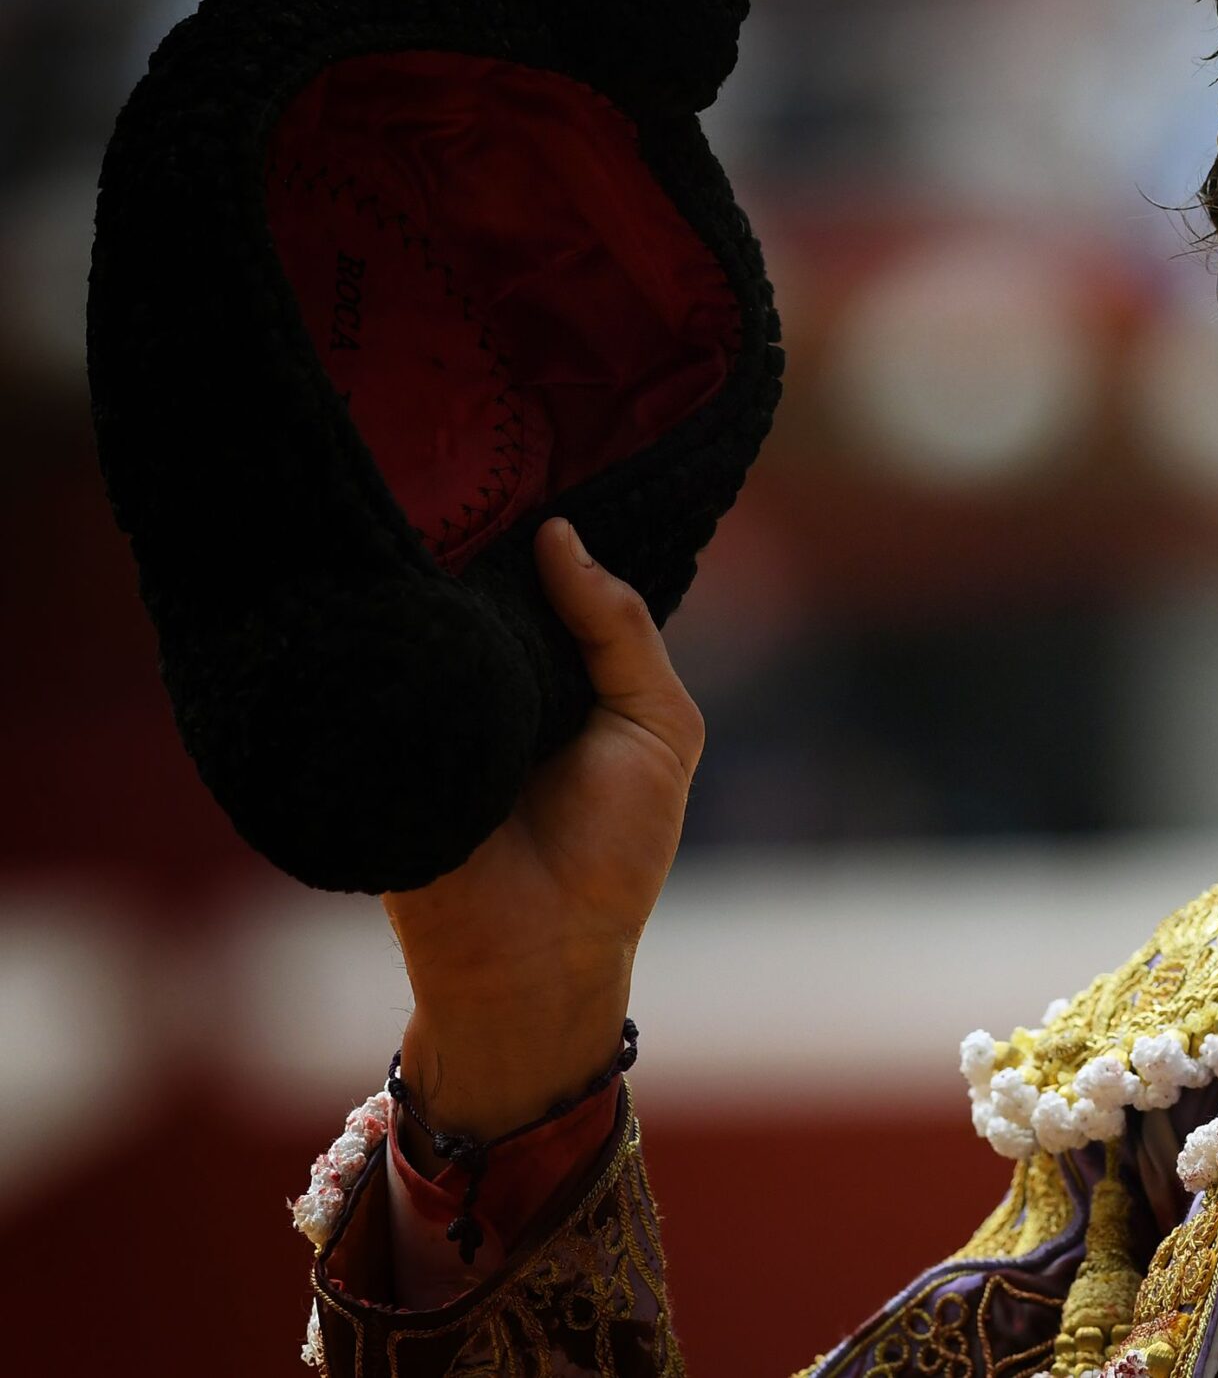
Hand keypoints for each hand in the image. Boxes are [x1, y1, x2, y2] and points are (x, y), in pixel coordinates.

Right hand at [381, 515, 704, 1144]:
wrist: (541, 956)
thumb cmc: (614, 848)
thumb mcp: (659, 727)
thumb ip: (621, 632)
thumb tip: (559, 536)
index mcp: (550, 669)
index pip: (531, 577)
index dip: (532, 527)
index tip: (522, 453)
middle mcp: (483, 677)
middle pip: (468, 584)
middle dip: (470, 539)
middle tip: (460, 458)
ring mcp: (421, 706)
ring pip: (416, 617)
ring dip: (426, 583)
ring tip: (421, 513)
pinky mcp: (365, 740)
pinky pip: (370, 675)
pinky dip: (387, 643)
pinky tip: (389, 595)